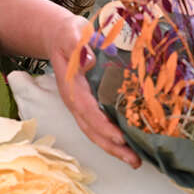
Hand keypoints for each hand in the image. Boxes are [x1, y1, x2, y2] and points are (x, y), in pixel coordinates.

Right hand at [48, 13, 140, 168]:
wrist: (58, 36)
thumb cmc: (67, 34)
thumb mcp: (71, 32)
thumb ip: (77, 45)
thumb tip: (88, 59)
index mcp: (72, 86)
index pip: (87, 110)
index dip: (103, 126)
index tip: (120, 137)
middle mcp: (75, 101)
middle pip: (91, 129)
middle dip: (112, 147)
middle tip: (134, 161)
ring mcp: (81, 106)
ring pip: (95, 132)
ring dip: (114, 148)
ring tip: (135, 161)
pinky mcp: (88, 105)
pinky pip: (99, 126)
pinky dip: (113, 138)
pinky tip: (129, 145)